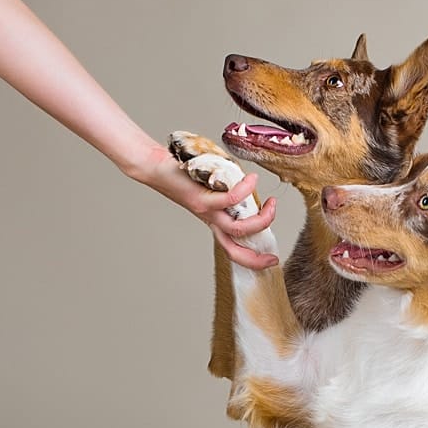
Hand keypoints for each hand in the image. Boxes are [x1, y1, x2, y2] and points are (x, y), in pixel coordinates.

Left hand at [132, 144, 278, 269]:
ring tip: (271, 204)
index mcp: (214, 221)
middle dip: (256, 258)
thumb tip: (251, 188)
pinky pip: (230, 199)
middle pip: (234, 249)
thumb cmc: (183, 174)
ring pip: (237, 228)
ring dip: (261, 220)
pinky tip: (252, 179)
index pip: (233, 248)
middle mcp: (210, 220)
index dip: (252, 259)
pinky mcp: (200, 199)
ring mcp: (206, 211)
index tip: (271, 259)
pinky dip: (246, 190)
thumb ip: (230, 192)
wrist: (154, 167)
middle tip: (273, 255)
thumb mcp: (212, 187)